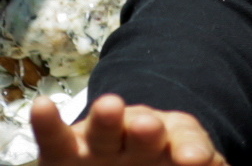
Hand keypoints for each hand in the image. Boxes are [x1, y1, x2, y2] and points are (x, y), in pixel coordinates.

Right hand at [31, 95, 227, 165]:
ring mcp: (102, 143)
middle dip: (148, 130)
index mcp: (174, 143)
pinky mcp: (65, 152)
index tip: (195, 160)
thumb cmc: (157, 161)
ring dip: (108, 120)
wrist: (125, 161)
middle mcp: (140, 138)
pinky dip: (48, 123)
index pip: (187, 142)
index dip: (192, 150)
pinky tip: (42, 106)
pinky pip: (55, 139)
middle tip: (148, 125)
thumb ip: (193, 153)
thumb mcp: (183, 153)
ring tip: (110, 107)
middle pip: (147, 133)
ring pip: (106, 130)